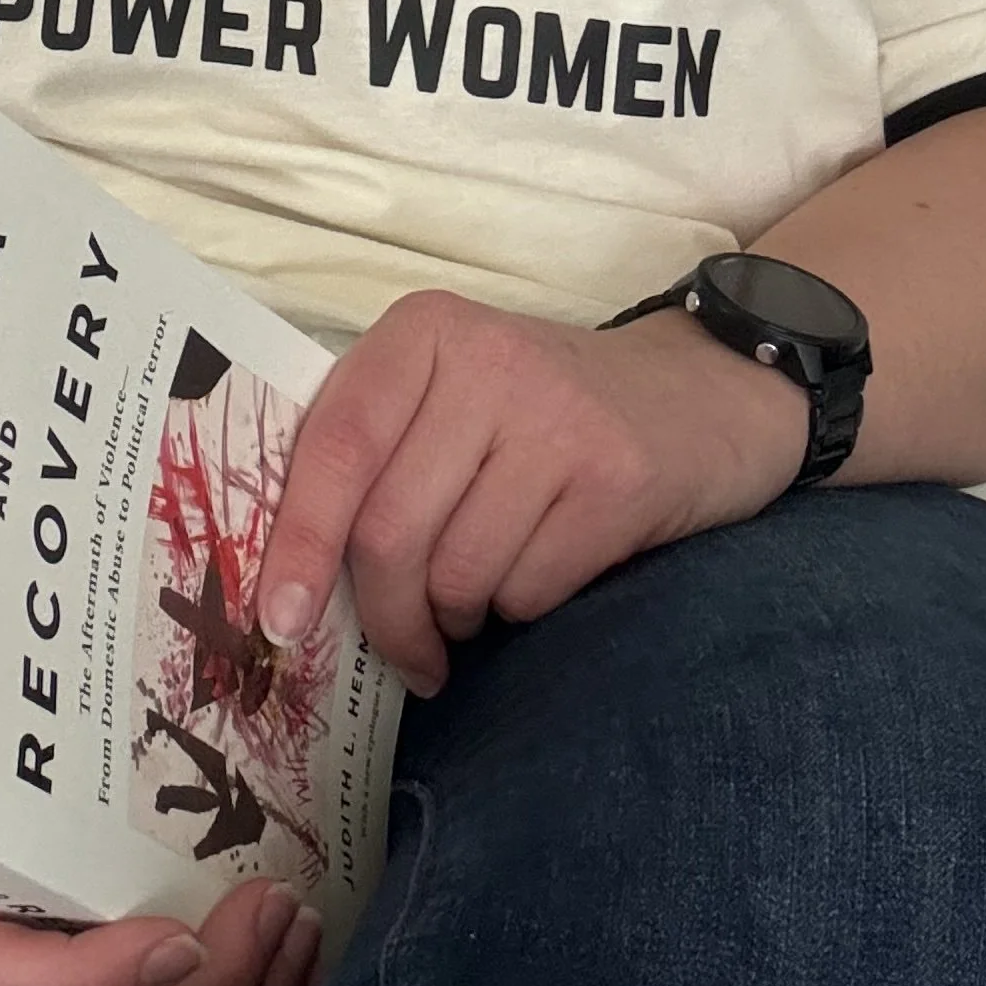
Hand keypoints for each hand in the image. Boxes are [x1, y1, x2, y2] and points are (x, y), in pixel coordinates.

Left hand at [253, 290, 810, 695]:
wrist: (706, 392)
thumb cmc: (543, 412)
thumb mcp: (450, 394)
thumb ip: (374, 454)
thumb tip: (289, 579)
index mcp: (421, 332)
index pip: (334, 445)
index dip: (298, 541)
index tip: (278, 620)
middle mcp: (484, 361)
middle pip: (390, 529)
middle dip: (385, 616)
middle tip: (406, 652)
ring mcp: (557, 417)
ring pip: (457, 573)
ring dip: (454, 621)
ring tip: (473, 608)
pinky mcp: (618, 479)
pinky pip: (528, 588)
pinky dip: (519, 609)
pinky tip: (535, 581)